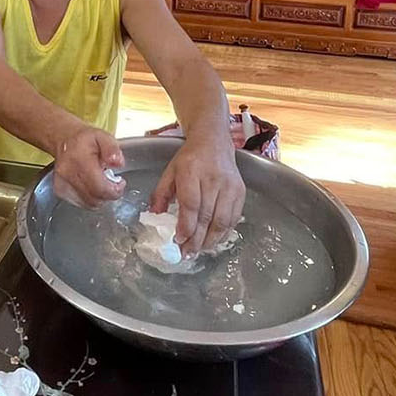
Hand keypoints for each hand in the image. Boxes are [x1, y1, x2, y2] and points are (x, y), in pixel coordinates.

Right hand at [52, 125, 125, 208]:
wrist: (64, 140)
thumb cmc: (84, 139)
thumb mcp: (103, 136)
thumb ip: (112, 149)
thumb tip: (118, 163)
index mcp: (79, 160)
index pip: (99, 188)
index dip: (114, 191)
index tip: (120, 184)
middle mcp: (68, 174)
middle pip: (95, 199)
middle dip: (108, 194)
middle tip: (112, 182)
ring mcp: (62, 184)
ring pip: (89, 203)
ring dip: (100, 197)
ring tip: (101, 181)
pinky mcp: (60, 191)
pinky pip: (81, 203)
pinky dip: (90, 198)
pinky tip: (91, 185)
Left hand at [151, 134, 244, 255]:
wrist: (214, 142)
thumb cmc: (190, 159)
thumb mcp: (170, 172)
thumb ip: (160, 194)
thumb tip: (155, 217)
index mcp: (192, 172)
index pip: (191, 205)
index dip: (186, 226)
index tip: (178, 240)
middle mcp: (213, 179)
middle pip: (207, 216)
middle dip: (196, 239)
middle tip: (187, 253)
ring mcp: (230, 186)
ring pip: (222, 221)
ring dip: (210, 240)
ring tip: (199, 251)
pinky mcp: (240, 192)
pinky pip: (233, 219)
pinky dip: (223, 233)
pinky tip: (213, 240)